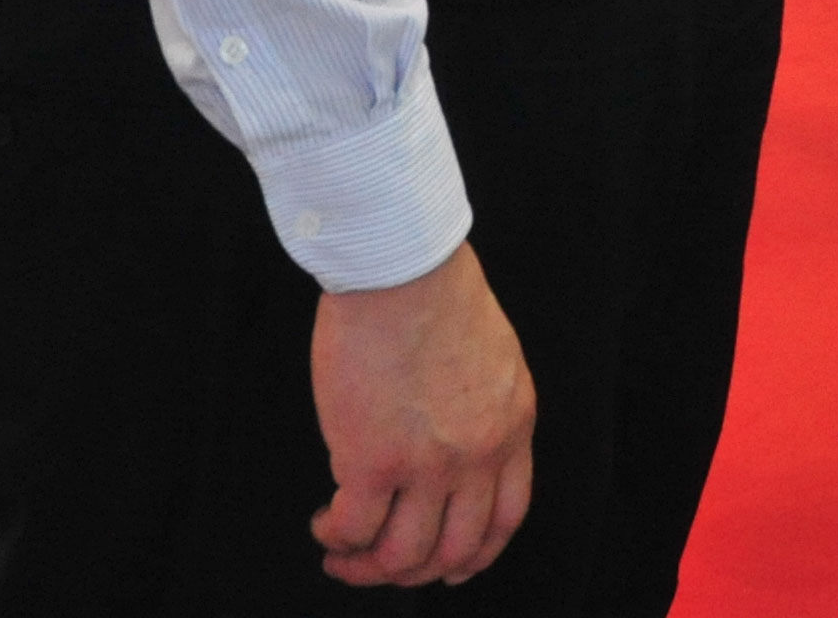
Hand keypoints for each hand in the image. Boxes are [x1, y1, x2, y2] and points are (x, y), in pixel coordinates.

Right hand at [311, 242, 533, 587]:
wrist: (401, 265)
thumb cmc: (433, 288)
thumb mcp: (491, 355)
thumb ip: (479, 406)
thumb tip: (445, 445)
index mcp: (512, 424)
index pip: (506, 516)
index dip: (475, 554)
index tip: (451, 569)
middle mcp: (479, 454)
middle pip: (456, 549)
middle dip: (415, 572)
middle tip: (381, 566)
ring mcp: (429, 463)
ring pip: (404, 555)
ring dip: (368, 568)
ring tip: (342, 556)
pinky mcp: (373, 461)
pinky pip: (355, 529)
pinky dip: (337, 538)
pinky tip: (326, 525)